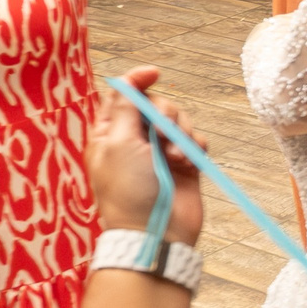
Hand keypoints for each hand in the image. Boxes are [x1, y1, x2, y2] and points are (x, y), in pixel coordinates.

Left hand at [90, 67, 203, 245]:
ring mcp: (160, 153)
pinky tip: (189, 165)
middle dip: (164, 114)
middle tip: (161, 136)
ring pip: (178, 120)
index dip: (137, 80)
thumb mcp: (118, 143)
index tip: (154, 73)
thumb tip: (127, 82)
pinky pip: (196, 140)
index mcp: (110, 134)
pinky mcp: (184, 165)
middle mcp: (135, 141)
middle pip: (155, 104)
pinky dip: (196, 147)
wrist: (156, 234)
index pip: (122, 96)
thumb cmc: (129, 192)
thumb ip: (125, 107)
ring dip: (181, 133)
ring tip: (176, 158)